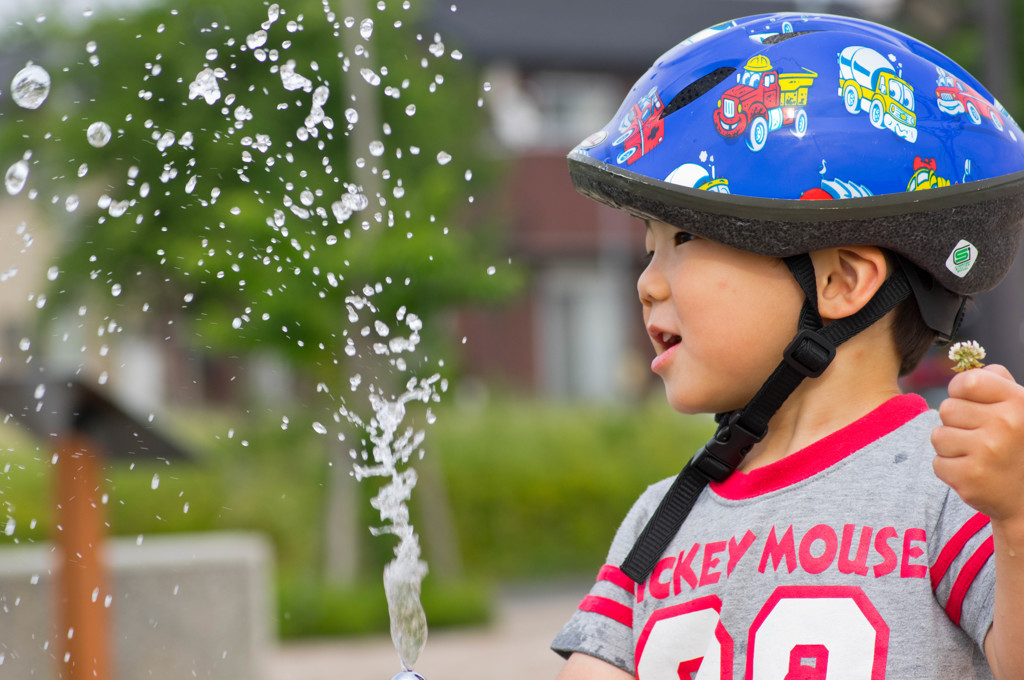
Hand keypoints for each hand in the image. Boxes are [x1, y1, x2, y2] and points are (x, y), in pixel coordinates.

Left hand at [932, 364, 1023, 525]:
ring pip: (938, 435)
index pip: (968, 381)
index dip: (960, 390)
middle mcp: (1004, 425)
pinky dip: (950, 469)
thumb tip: (976, 368)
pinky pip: (937, 462)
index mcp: (1018, 403)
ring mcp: (987, 452)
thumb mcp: (1022, 410)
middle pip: (947, 408)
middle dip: (957, 423)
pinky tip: (973, 472)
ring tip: (977, 456)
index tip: (969, 402)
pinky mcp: (970, 478)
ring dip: (952, 447)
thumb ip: (1001, 385)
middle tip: (979, 437)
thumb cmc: (1020, 447)